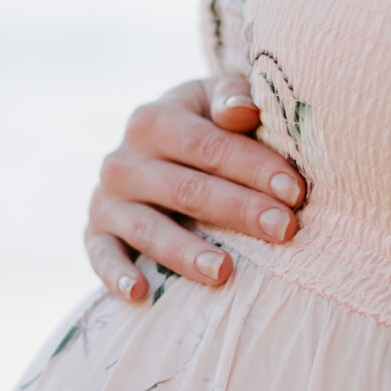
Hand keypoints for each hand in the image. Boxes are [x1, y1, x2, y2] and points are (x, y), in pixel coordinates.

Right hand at [86, 76, 304, 303]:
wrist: (152, 150)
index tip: (295, 191)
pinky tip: (139, 293)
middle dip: (237, 210)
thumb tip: (242, 111)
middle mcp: (123, 160)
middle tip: (283, 229)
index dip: (253, 167)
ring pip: (146, 228)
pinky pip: (100, 255)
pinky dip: (115, 274)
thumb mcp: (216, 101)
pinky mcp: (95, 233)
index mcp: (153, 120)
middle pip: (185, 189)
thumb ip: (232, 97)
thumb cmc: (204, 126)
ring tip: (224, 272)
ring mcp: (106, 199)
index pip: (207, 145)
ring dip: (184, 252)